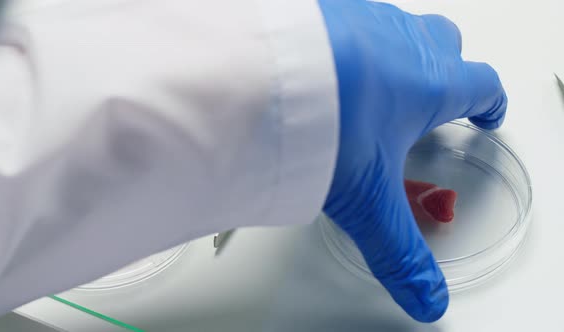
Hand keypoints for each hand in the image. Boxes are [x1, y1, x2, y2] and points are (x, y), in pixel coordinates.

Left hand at [318, 0, 506, 321]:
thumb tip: (424, 295)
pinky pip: (346, 22)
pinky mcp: (319, 13)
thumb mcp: (368, 199)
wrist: (263, 74)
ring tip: (375, 92)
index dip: (490, 100)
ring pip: (396, 31)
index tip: (488, 112)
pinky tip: (327, 71)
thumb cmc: (323, 119)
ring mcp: (359, 21)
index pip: (480, 85)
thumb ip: (399, 251)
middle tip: (434, 101)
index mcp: (428, 83)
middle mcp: (400, 43)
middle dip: (448, 71)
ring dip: (396, 57)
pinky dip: (348, 44)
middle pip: (445, 46)